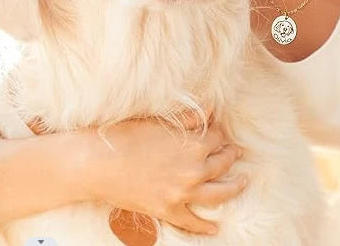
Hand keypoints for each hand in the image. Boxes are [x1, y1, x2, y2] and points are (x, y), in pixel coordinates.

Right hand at [78, 109, 245, 235]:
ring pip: (219, 193)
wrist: (97, 163)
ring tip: (242, 182)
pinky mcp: (168, 210)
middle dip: (230, 155)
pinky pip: (193, 222)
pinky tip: (214, 228)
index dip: (218, 131)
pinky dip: (205, 227)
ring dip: (233, 187)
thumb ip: (191, 117)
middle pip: (222, 163)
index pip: (217, 137)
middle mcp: (194, 171)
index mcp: (194, 144)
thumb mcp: (161, 120)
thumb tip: (212, 109)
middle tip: (235, 151)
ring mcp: (182, 194)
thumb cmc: (127, 135)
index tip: (218, 130)